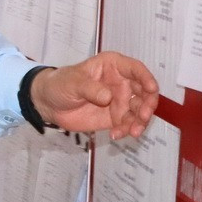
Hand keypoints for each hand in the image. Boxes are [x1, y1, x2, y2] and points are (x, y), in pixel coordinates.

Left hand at [30, 52, 159, 138]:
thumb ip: (90, 88)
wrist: (49, 103)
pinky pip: (128, 124)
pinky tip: (115, 135)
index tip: (151, 89)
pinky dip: (126, 131)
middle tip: (142, 116)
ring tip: (133, 132)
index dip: (146, 78)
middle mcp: (121, 82)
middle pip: (144, 92)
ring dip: (140, 121)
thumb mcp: (73, 82)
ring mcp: (120, 101)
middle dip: (147, 104)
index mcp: (113, 66)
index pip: (135, 69)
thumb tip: (108, 97)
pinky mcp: (115, 117)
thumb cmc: (61, 84)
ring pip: (139, 110)